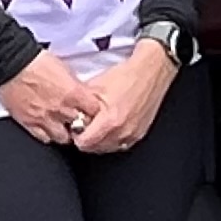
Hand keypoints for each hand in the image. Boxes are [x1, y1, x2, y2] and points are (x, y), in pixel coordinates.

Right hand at [0, 50, 106, 144]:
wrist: (10, 62)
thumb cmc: (35, 60)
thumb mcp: (64, 68)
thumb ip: (74, 85)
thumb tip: (80, 92)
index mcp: (73, 93)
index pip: (94, 111)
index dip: (93, 111)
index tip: (90, 110)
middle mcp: (61, 109)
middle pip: (81, 127)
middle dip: (81, 124)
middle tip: (79, 120)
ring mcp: (45, 118)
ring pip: (63, 138)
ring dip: (65, 132)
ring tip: (63, 126)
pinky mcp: (29, 123)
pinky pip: (43, 138)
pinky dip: (47, 135)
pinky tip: (48, 128)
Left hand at [72, 38, 176, 154]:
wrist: (149, 72)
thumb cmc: (126, 76)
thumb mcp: (95, 88)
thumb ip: (81, 106)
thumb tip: (70, 115)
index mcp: (110, 120)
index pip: (84, 143)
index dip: (77, 135)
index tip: (76, 127)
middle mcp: (123, 131)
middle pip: (95, 148)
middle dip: (87, 138)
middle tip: (85, 125)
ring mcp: (133, 134)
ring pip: (108, 148)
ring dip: (100, 140)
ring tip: (98, 125)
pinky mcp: (140, 133)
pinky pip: (121, 144)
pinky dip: (113, 139)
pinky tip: (110, 127)